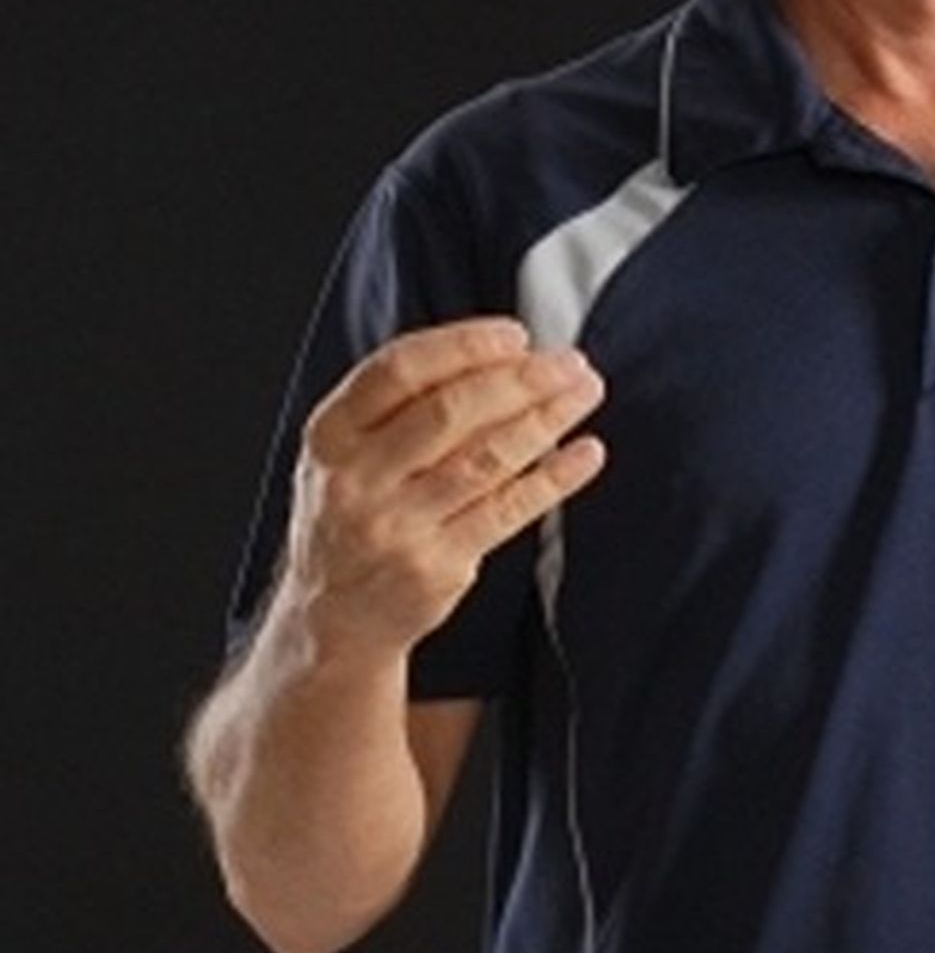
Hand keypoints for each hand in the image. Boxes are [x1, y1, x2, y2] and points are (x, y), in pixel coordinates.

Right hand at [284, 316, 606, 657]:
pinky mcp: (437, 567)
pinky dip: (552, 478)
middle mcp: (358, 480)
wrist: (332, 617)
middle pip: (449, 412)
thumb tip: (500, 356)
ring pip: (485, 459)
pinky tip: (586, 453)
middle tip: (570, 362)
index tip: (516, 335)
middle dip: (520, 380)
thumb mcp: (345, 455)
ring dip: (545, 419)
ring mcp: (398, 526)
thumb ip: (399, 407)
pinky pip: (507, 512)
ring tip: (585, 392)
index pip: (398, 371)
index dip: (462, 346)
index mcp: (330, 436)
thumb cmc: (353, 517)